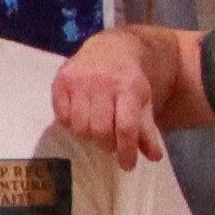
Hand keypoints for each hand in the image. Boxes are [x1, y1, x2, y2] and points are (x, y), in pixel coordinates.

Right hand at [52, 36, 177, 170]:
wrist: (109, 48)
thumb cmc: (128, 80)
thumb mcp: (143, 101)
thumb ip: (147, 130)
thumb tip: (153, 158)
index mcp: (128, 85)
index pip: (126, 126)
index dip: (126, 150)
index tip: (127, 166)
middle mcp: (102, 81)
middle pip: (100, 129)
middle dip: (106, 143)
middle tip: (110, 144)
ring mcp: (79, 79)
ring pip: (79, 126)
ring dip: (88, 135)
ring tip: (96, 130)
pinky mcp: (61, 80)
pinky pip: (62, 116)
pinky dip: (71, 124)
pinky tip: (81, 118)